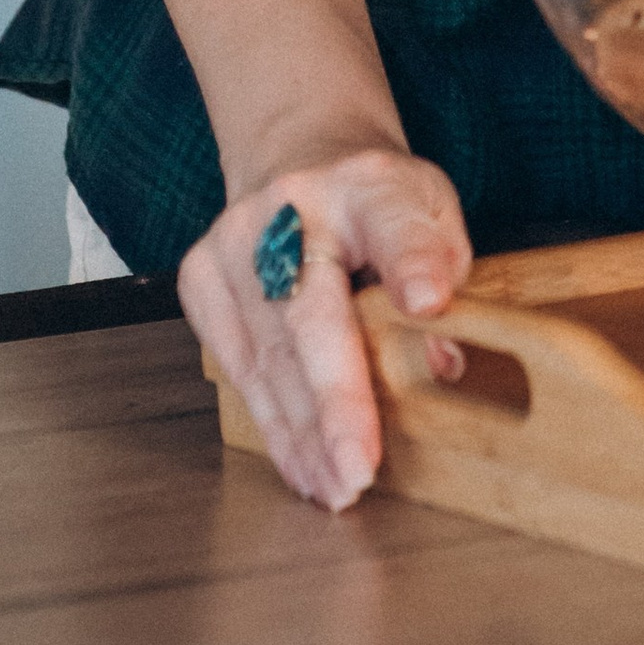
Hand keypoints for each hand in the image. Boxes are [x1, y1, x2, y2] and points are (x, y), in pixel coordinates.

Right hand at [177, 146, 471, 510]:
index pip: (394, 221)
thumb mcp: (432, 215)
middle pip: (313, 310)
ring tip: (336, 488)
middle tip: (358, 470)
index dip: (412, 263)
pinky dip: (273, 425)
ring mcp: (234, 239)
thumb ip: (443, 278)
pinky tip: (301, 464)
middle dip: (337, 399)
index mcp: (368, 183)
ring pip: (269, 355)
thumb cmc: (377, 203)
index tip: (429, 302)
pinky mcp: (200, 275)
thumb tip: (441, 362)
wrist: (298, 156)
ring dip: (304, 435)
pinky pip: (237, 368)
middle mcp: (292, 205)